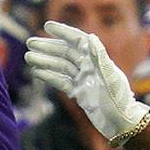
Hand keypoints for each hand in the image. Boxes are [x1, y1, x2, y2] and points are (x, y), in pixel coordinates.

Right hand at [24, 21, 148, 143]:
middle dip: (48, 47)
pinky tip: (37, 72)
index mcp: (97, 60)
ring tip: (28, 58)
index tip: (47, 26)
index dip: (63, 32)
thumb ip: (100, 57)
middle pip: (65, 52)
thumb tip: (91, 37)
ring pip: (61, 67)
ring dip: (45, 61)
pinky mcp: (80, 93)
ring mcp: (84, 80)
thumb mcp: (110, 78)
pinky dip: (50, 77)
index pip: (78, 40)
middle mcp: (90, 67)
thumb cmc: (119, 101)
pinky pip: (62, 82)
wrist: (121, 124)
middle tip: (29, 43)